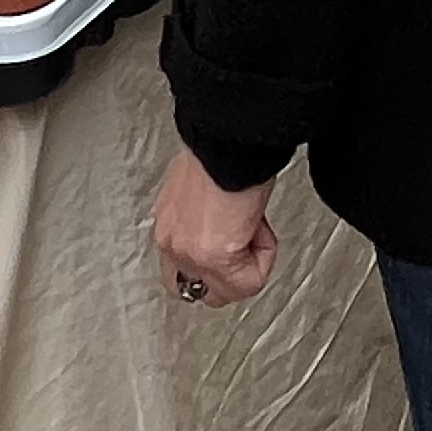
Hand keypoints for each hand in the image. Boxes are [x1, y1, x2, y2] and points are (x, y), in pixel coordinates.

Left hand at [152, 152, 278, 306]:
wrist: (228, 139)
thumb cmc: (221, 150)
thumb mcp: (205, 187)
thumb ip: (207, 216)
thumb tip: (229, 221)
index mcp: (167, 221)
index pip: (186, 267)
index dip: (221, 255)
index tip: (235, 228)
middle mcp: (170, 240)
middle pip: (200, 292)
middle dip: (229, 278)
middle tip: (246, 245)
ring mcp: (187, 252)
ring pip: (225, 291)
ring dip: (248, 266)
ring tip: (254, 226)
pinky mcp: (212, 258)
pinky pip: (247, 283)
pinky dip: (264, 257)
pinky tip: (260, 225)